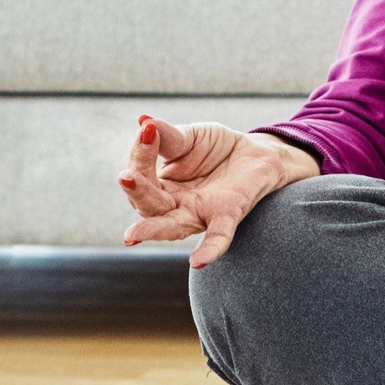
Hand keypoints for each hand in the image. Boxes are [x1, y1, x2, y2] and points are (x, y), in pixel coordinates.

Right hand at [116, 117, 310, 267]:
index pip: (140, 176)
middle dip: (138, 191)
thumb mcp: (189, 137)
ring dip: (153, 230)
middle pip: (149, 206)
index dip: (140, 155)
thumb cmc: (216, 149)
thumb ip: (168, 135)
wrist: (257, 153)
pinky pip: (218, 237)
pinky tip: (198, 262)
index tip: (145, 130)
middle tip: (127, 176)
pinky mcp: (228, 215)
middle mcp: (175, 206)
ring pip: (172, 226)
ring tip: (132, 235)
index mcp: (161, 186)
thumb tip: (143, 122)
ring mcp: (200, 213)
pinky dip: (209, 250)